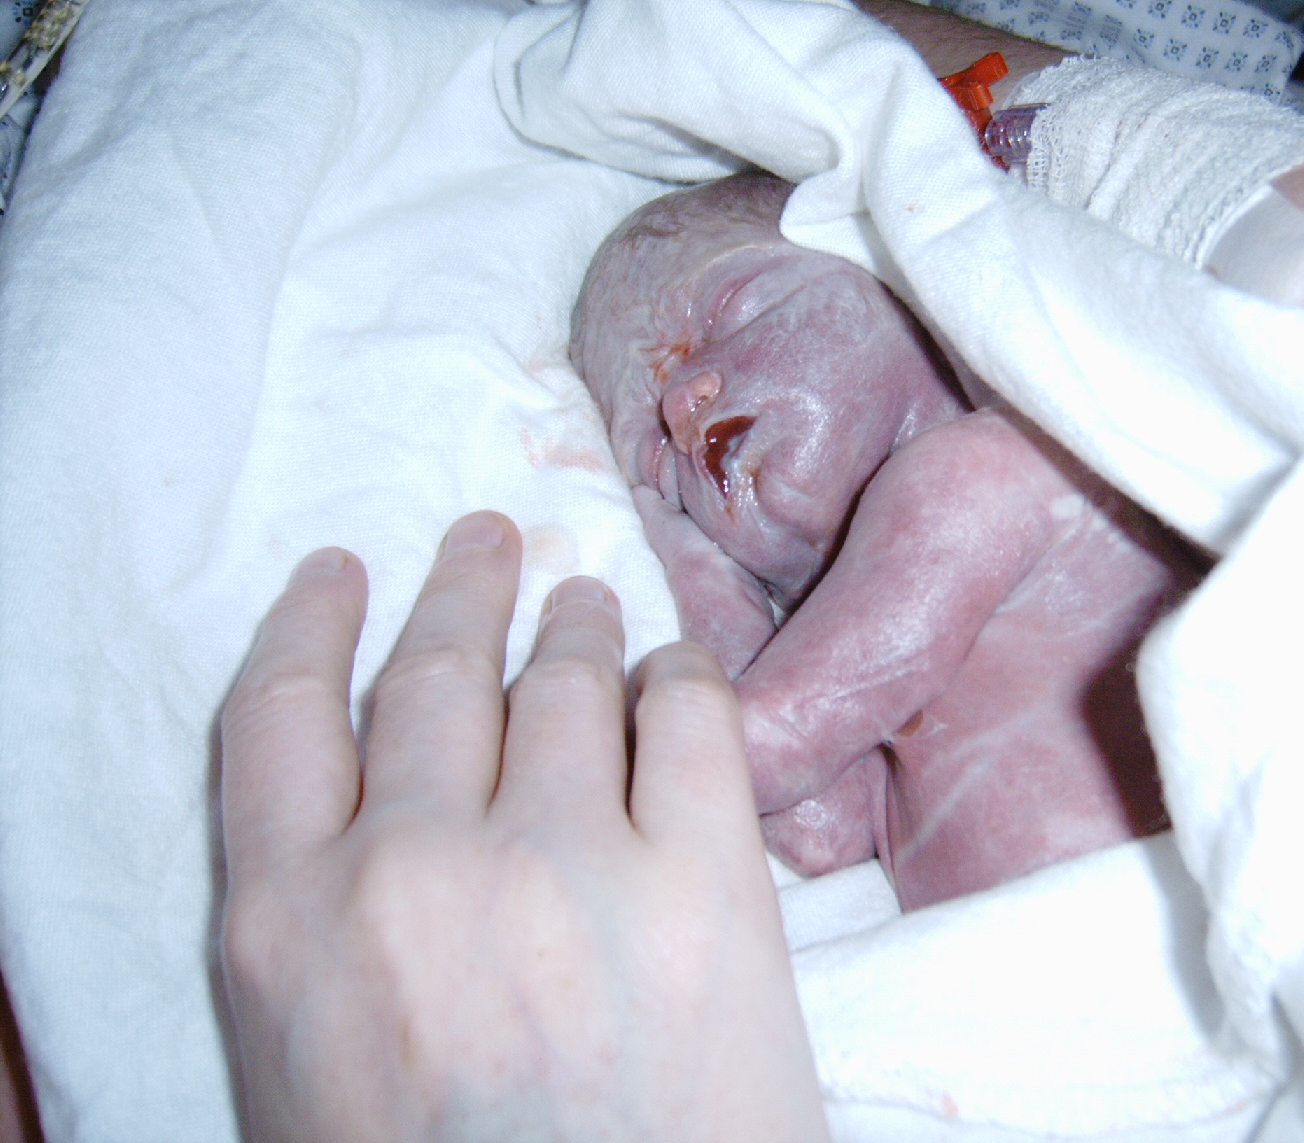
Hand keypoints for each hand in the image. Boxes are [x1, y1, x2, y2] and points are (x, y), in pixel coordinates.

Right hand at [220, 511, 828, 1142]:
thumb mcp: (311, 1077)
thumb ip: (325, 934)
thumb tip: (378, 820)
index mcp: (289, 927)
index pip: (281, 717)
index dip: (316, 624)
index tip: (343, 570)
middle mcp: (414, 866)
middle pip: (438, 676)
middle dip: (464, 593)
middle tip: (488, 544)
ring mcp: (564, 862)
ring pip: (566, 682)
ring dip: (576, 626)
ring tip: (588, 599)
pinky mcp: (704, 882)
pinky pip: (691, 722)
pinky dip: (681, 682)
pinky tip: (676, 675)